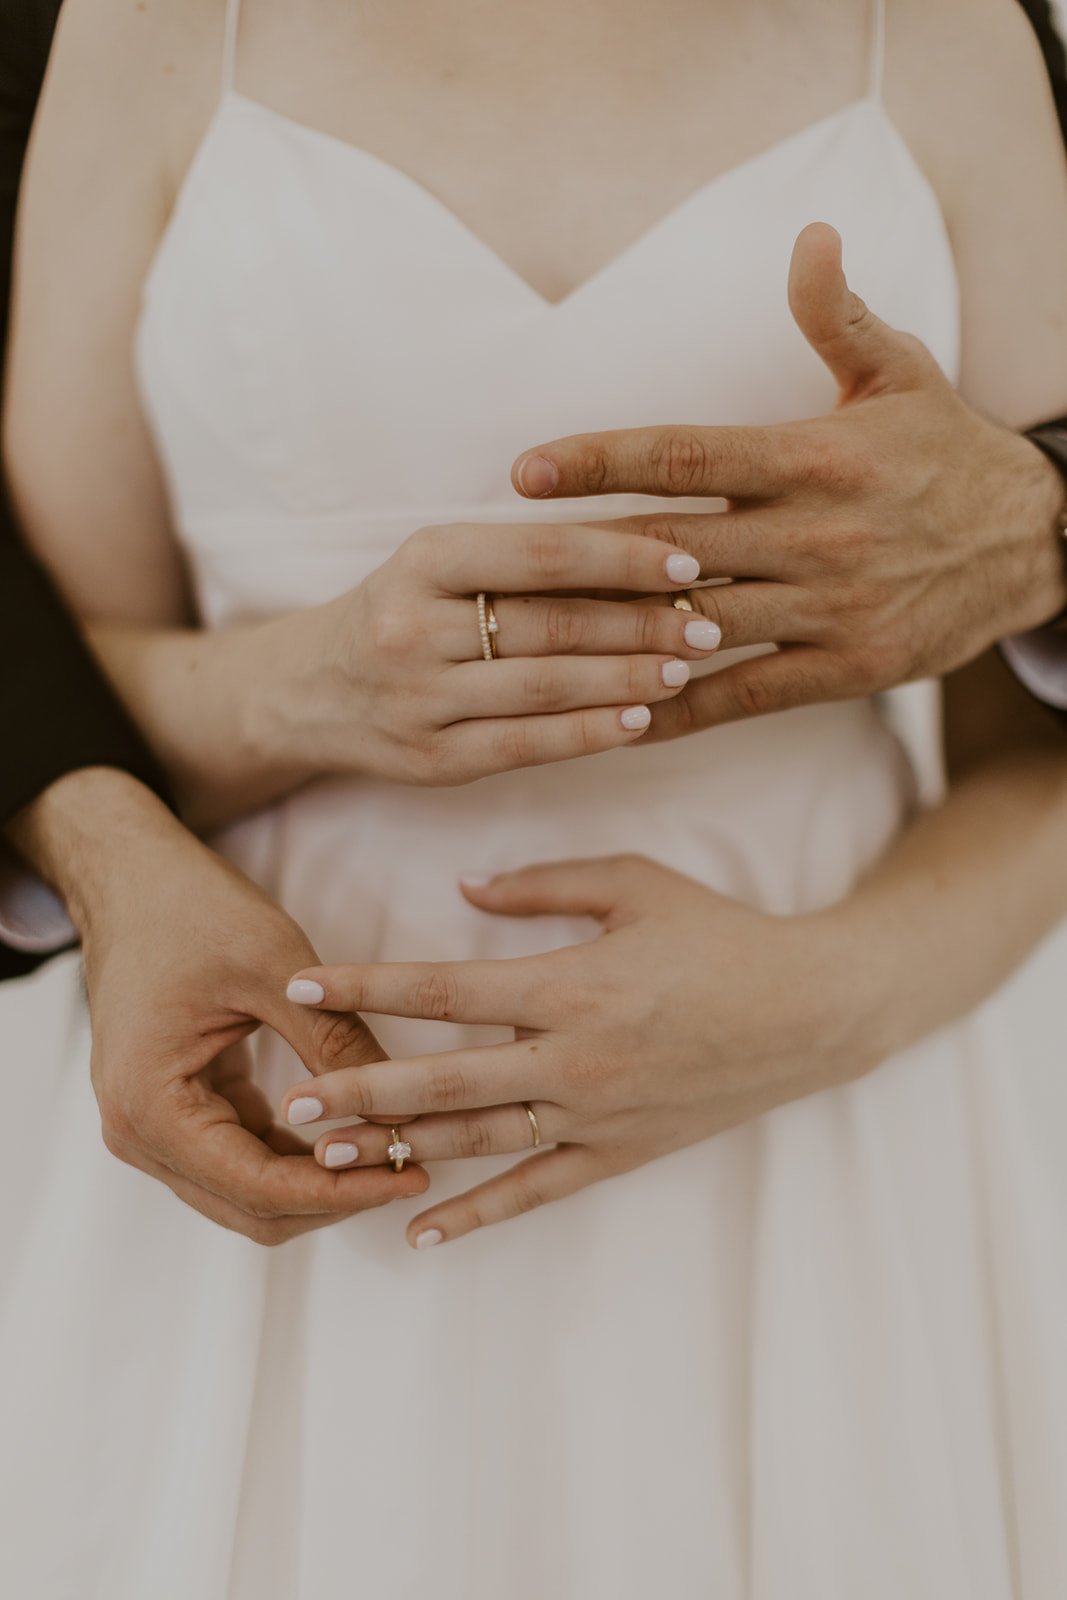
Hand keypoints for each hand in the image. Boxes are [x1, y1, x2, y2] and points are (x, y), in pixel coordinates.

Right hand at [9, 770, 426, 1242]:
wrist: (131, 877)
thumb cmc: (191, 908)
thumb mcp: (275, 968)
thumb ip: (334, 1043)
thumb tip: (405, 1110)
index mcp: (151, 1106)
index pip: (258, 1187)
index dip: (340, 1191)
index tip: (412, 1173)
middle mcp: (139, 1134)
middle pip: (253, 1206)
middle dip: (336, 1196)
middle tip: (417, 1168)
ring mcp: (153, 1127)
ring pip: (250, 1192)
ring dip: (321, 1182)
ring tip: (400, 1151)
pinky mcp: (178, 1110)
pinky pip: (245, 1156)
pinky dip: (300, 1155)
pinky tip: (361, 1129)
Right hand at [255, 518, 713, 786]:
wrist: (306, 691)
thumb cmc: (400, 612)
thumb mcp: (438, 564)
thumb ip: (522, 558)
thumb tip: (646, 554)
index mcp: (422, 560)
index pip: (540, 553)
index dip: (622, 556)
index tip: (688, 560)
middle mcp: (412, 628)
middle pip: (552, 623)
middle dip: (643, 622)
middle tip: (710, 621)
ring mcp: (418, 701)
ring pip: (545, 688)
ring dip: (629, 678)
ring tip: (688, 667)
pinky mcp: (429, 762)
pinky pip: (525, 746)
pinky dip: (590, 733)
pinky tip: (642, 720)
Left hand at [277, 855, 880, 1245]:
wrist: (811, 1010)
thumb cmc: (720, 935)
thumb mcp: (636, 883)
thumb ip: (544, 884)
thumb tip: (462, 887)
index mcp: (571, 984)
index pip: (444, 988)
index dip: (367, 986)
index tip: (303, 984)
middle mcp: (573, 1058)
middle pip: (444, 1079)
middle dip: (361, 1090)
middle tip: (291, 1104)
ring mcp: (596, 1115)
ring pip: (479, 1141)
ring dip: (400, 1150)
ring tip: (328, 1159)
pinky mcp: (620, 1153)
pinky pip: (536, 1192)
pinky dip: (477, 1215)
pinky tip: (420, 1230)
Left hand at [508, 223, 1066, 730]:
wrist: (1036, 542)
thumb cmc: (946, 451)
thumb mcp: (899, 372)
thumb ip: (837, 316)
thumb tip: (807, 236)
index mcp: (812, 456)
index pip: (683, 454)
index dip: (597, 460)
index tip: (524, 471)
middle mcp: (814, 535)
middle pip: (669, 548)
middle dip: (578, 560)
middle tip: (494, 571)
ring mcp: (828, 609)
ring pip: (695, 626)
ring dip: (611, 639)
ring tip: (530, 646)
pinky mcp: (844, 669)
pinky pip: (742, 696)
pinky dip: (673, 710)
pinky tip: (612, 717)